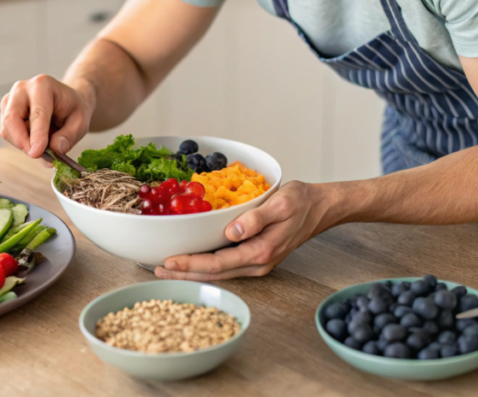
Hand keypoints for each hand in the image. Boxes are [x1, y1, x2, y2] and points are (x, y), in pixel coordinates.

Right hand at [0, 75, 93, 158]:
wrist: (65, 101)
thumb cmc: (73, 109)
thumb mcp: (81, 122)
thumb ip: (70, 136)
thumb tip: (55, 149)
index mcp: (43, 85)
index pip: (37, 113)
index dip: (37, 135)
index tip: (37, 153)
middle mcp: (22, 88)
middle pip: (12, 118)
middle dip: (22, 141)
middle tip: (36, 155)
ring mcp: (10, 98)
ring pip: (6, 128)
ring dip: (22, 143)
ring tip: (42, 143)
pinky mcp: (4, 110)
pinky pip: (6, 132)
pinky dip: (19, 141)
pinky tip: (34, 138)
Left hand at [155, 181, 330, 280]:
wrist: (321, 207)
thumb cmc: (301, 202)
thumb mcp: (281, 203)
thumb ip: (257, 218)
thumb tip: (233, 232)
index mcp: (261, 251)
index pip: (218, 263)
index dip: (191, 264)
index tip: (169, 261)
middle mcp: (257, 262)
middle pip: (214, 274)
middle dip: (184, 273)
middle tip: (156, 270)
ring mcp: (257, 263)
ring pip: (218, 273)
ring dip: (192, 272)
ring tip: (167, 269)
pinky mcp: (256, 257)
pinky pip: (226, 266)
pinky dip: (204, 266)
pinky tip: (192, 261)